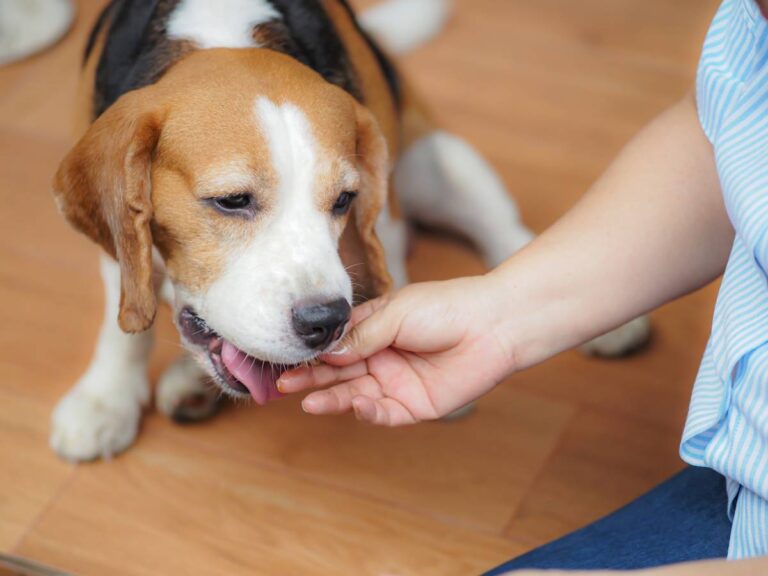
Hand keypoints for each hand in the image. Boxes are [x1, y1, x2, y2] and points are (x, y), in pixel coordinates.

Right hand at [277, 276, 514, 424]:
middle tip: (285, 385)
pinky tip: (354, 404)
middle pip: (339, 372)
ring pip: (355, 393)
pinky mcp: (414, 405)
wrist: (492, 325)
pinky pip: (383, 412)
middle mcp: (382, 357)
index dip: (314, 352)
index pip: (336, 344)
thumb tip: (327, 352)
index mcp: (375, 329)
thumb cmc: (446, 307)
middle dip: (312, 378)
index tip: (289, 357)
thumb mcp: (396, 313)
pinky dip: (367, 411)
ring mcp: (396, 381)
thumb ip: (362, 335)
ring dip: (331, 398)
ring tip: (307, 402)